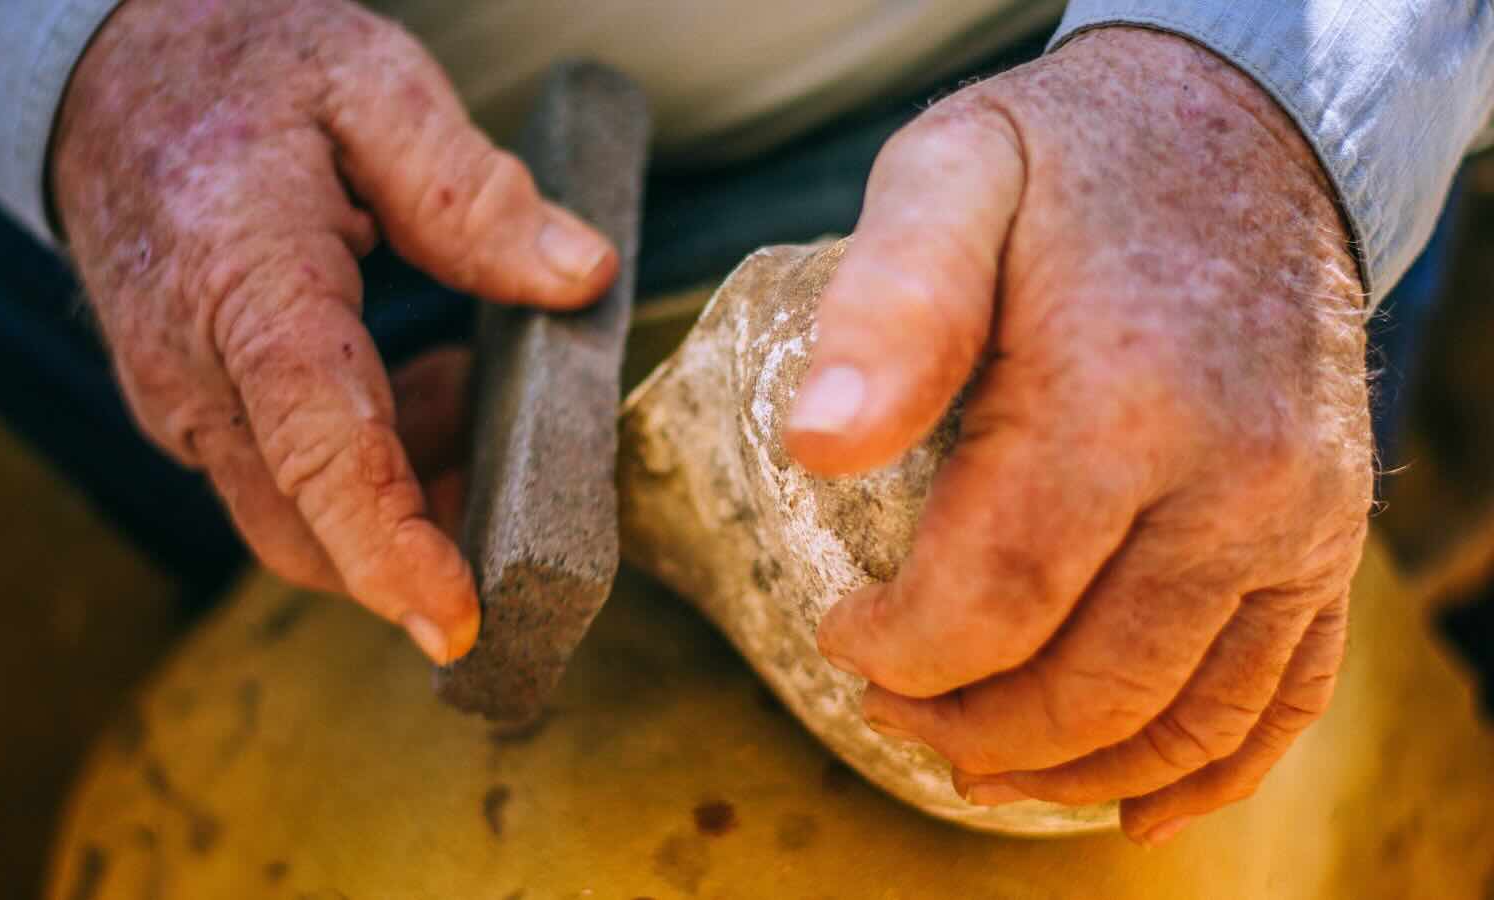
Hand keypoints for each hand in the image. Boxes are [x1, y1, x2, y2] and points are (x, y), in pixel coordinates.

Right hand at [51, 0, 616, 662]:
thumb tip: (579, 278)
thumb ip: (471, 189)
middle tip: (526, 507)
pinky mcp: (193, 409)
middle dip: (419, 551)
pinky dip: (371, 466)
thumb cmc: (242, 66)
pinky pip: (285, 478)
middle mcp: (194, 369)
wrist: (108, 70)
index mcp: (243, 284)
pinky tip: (426, 388)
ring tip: (473, 395)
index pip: (316, 448)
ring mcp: (182, 400)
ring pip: (297, 515)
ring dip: (404, 500)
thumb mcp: (369, 82)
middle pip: (304, 522)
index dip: (391, 547)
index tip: (459, 621)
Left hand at [785, 27, 1370, 843]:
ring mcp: (1301, 520)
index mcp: (1124, 401)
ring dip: (1066, 768)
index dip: (903, 650)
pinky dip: (1209, 771)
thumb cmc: (1072, 165)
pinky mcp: (1330, 537)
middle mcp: (1237, 480)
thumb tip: (817, 444)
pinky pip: (1286, 695)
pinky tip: (1132, 804)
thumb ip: (888, 305)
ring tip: (974, 761)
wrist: (1240, 136)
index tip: (842, 633)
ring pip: (1185, 716)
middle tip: (889, 706)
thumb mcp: (955, 174)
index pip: (997, 600)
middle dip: (969, 725)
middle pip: (1090, 683)